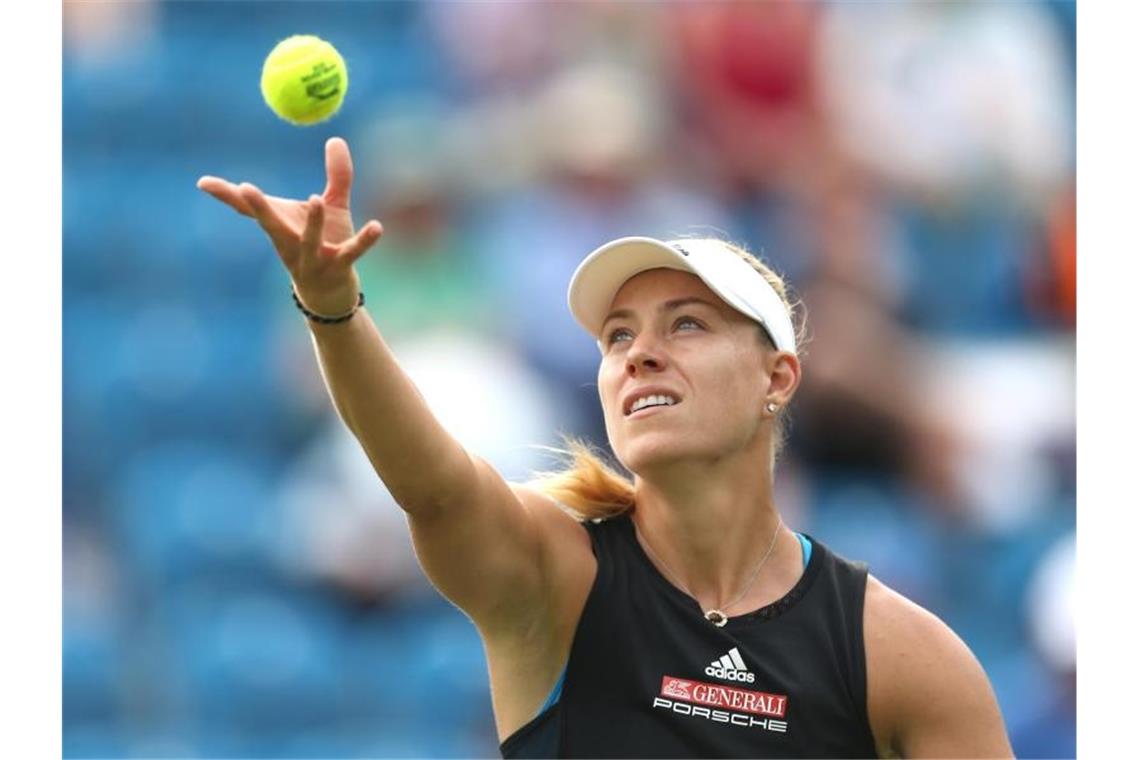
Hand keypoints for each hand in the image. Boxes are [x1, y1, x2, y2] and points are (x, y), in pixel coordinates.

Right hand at [197, 136, 383, 314]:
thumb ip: (337, 175)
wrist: (332, 294)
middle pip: (270, 225)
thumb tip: (336, 138)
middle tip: (243, 187)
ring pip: (308, 241)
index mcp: (281, 227)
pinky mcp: (338, 269)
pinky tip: (377, 226)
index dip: (227, 195)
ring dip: (311, 222)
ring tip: (315, 199)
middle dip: (258, 207)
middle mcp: (290, 244)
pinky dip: (365, 241)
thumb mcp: (332, 206)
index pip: (250, 209)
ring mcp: (312, 259)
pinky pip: (351, 254)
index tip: (203, 182)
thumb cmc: (326, 245)